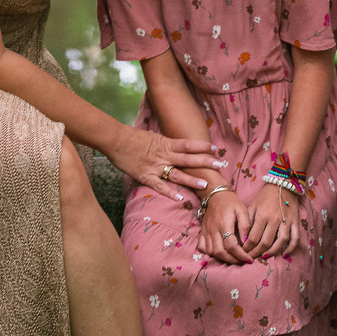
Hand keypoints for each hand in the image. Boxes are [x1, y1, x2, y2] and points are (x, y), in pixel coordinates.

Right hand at [106, 124, 220, 201]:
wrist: (116, 140)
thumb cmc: (134, 138)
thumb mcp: (155, 138)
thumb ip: (167, 144)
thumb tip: (179, 147)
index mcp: (166, 143)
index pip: (188, 144)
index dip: (203, 146)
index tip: (216, 149)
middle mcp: (164, 155)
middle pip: (188, 159)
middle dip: (205, 162)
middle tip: (220, 165)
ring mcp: (155, 166)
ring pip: (177, 174)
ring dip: (191, 180)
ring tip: (205, 184)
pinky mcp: (146, 176)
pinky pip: (159, 186)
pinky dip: (169, 192)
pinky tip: (179, 197)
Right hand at [198, 188, 252, 264]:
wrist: (216, 195)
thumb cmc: (231, 202)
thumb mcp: (242, 210)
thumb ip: (245, 226)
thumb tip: (246, 242)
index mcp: (224, 223)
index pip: (231, 245)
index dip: (241, 254)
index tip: (249, 259)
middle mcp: (213, 229)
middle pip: (220, 252)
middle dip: (232, 260)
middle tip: (242, 261)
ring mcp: (206, 231)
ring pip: (211, 251)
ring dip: (223, 258)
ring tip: (234, 258)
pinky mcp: (202, 232)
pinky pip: (202, 247)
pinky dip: (210, 253)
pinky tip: (220, 253)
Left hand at [243, 184, 298, 258]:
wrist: (283, 183)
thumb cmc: (265, 195)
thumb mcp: (253, 205)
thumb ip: (248, 221)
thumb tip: (242, 238)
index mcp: (262, 215)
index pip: (253, 237)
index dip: (247, 247)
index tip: (243, 252)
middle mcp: (275, 219)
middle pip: (265, 242)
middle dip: (256, 252)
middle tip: (251, 258)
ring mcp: (287, 221)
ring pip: (280, 242)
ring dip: (272, 252)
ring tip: (264, 256)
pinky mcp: (295, 222)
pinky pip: (295, 238)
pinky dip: (290, 248)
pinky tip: (284, 254)